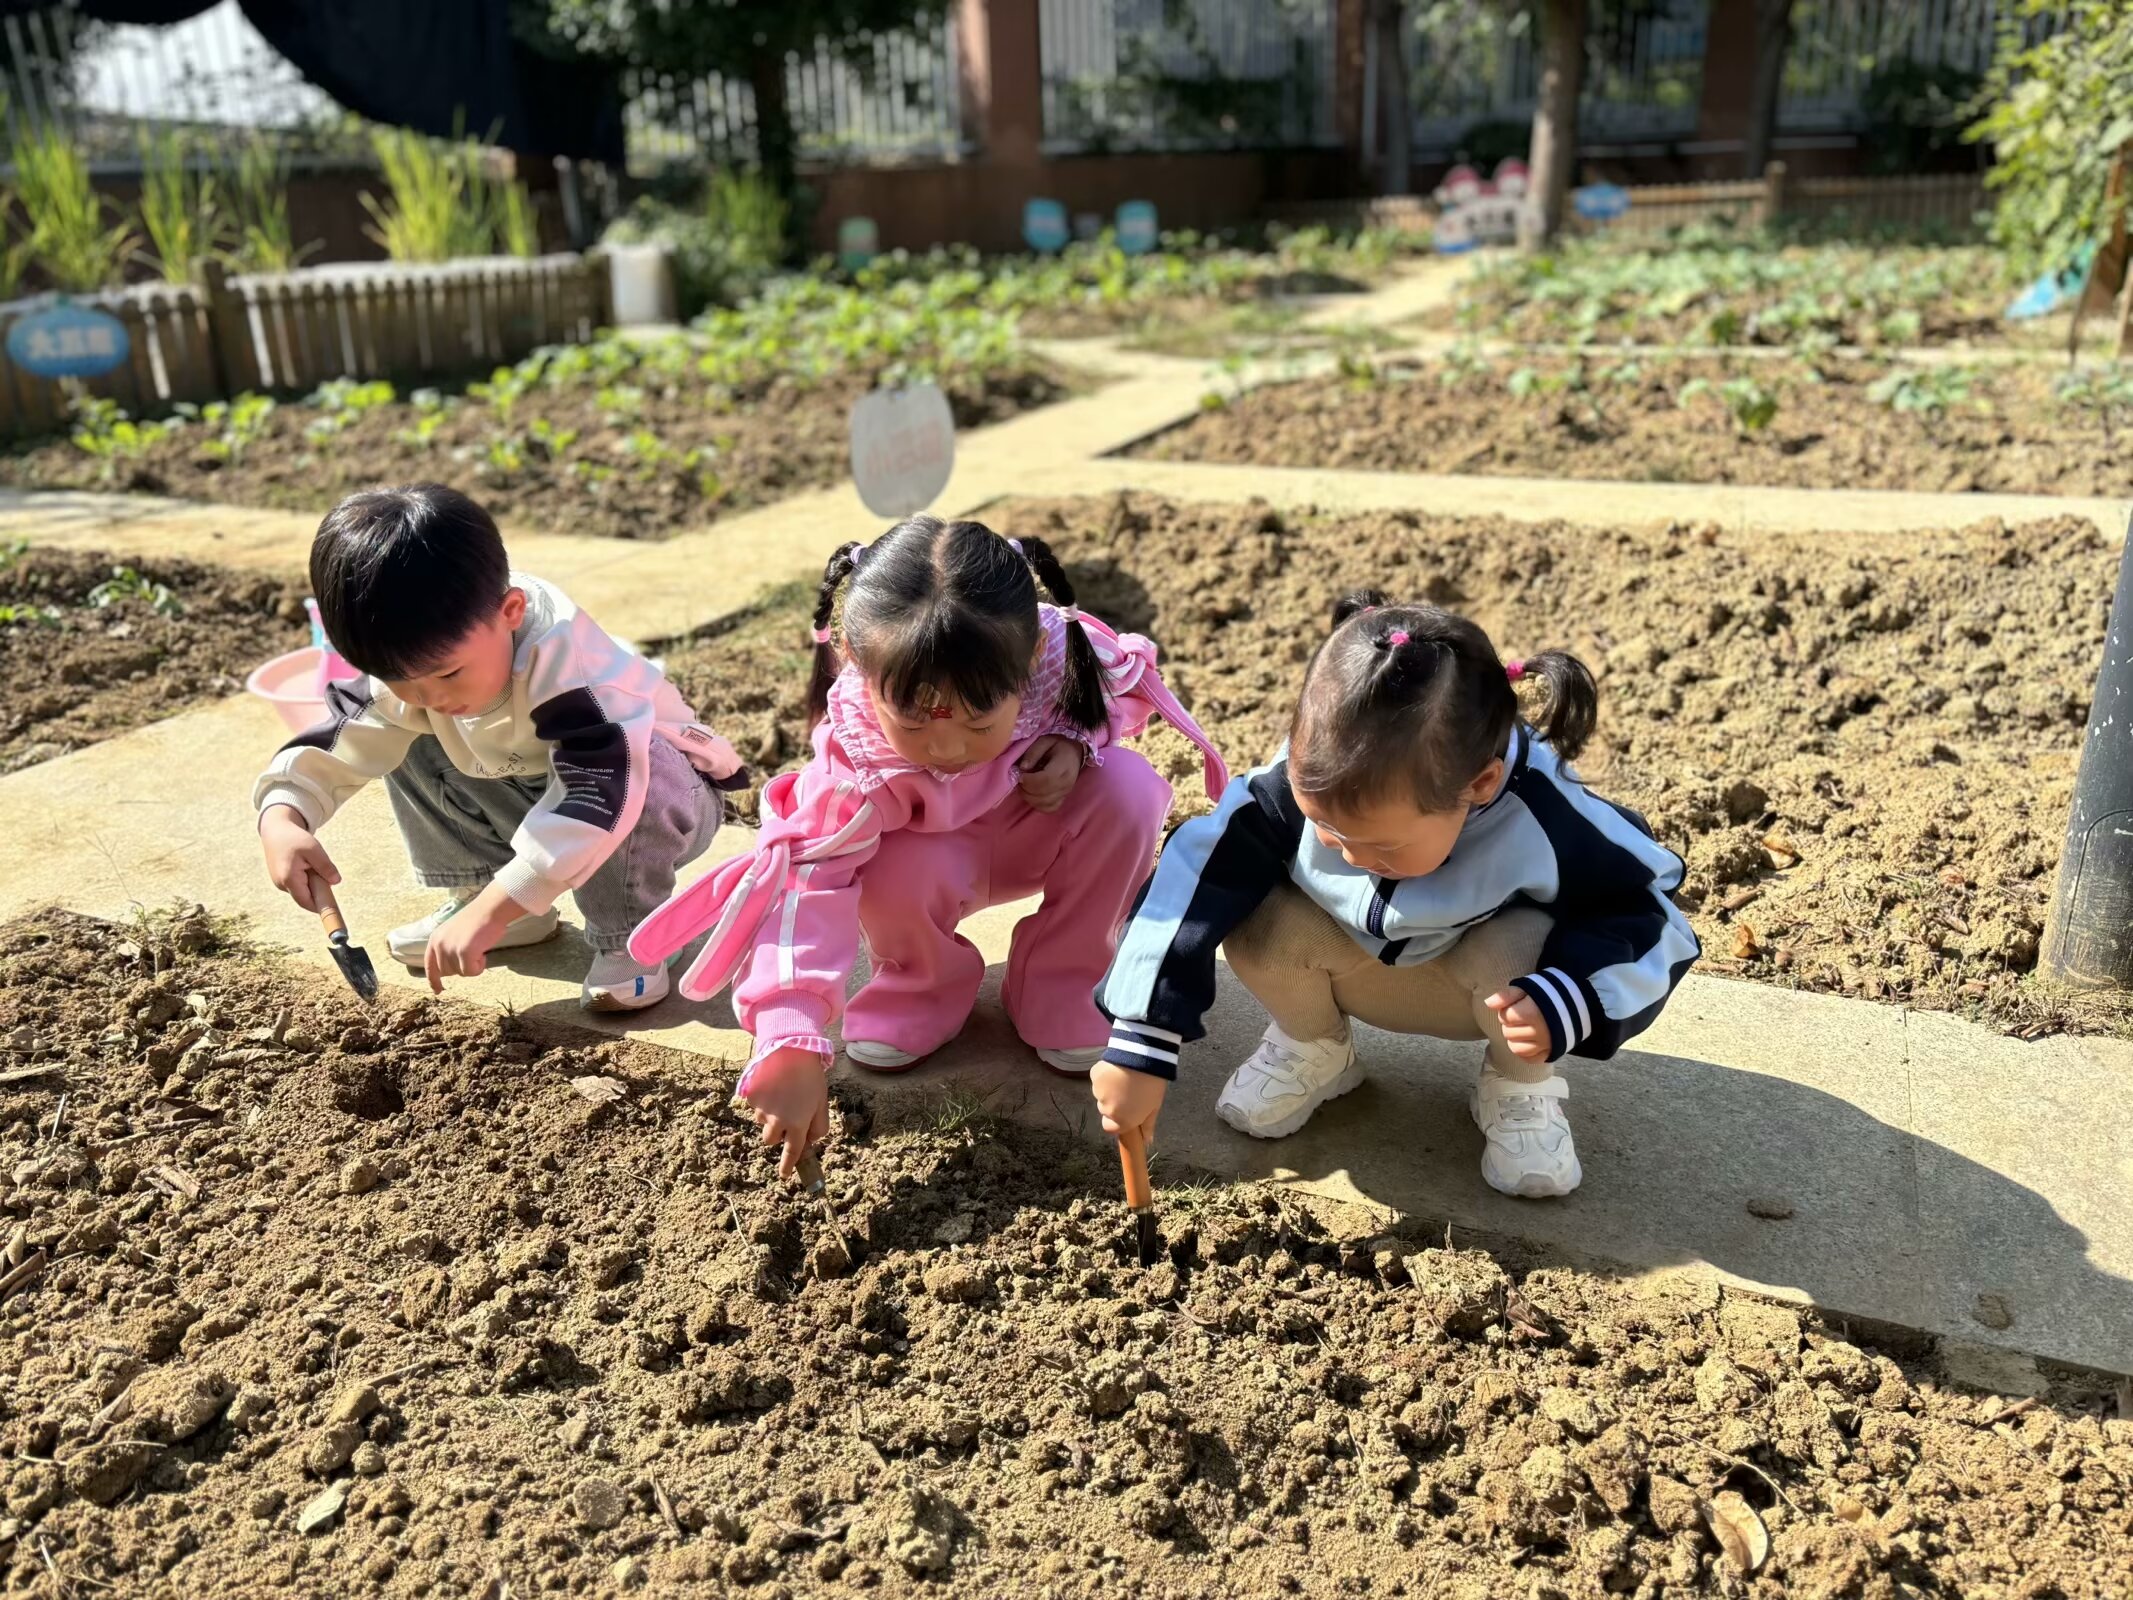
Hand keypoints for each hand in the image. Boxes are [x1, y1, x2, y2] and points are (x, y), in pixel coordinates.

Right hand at [260, 804, 337, 912]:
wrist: (276, 830)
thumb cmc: (294, 838)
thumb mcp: (314, 849)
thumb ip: (325, 866)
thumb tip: (336, 882)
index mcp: (289, 879)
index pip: (307, 902)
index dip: (321, 906)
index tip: (334, 909)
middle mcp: (281, 884)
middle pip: (306, 897)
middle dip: (318, 890)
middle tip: (322, 871)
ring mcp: (280, 883)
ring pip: (303, 891)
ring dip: (312, 882)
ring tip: (310, 863)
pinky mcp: (281, 879)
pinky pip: (299, 885)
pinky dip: (306, 878)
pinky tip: (305, 864)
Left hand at [423, 881, 526, 993]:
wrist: (490, 908)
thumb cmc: (478, 919)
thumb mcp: (454, 933)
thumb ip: (448, 948)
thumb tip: (449, 969)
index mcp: (435, 939)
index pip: (430, 965)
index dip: (433, 980)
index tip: (437, 990)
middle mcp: (439, 944)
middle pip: (448, 972)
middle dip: (462, 967)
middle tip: (474, 953)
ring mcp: (450, 949)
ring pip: (461, 973)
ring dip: (472, 965)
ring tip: (479, 948)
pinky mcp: (463, 953)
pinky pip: (471, 972)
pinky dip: (479, 967)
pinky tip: (483, 953)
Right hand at [740, 1046, 829, 1179]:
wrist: (790, 1049)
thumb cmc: (810, 1076)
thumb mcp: (822, 1102)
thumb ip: (819, 1126)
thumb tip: (810, 1140)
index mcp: (798, 1124)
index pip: (791, 1152)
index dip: (787, 1166)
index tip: (784, 1175)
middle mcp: (777, 1120)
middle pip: (770, 1140)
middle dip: (776, 1134)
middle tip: (785, 1115)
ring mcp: (761, 1109)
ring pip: (761, 1122)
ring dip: (769, 1116)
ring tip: (781, 1094)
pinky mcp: (750, 1097)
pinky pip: (754, 1106)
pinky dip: (761, 1101)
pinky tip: (771, 1085)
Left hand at [1015, 735, 1083, 814]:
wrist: (1074, 753)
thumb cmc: (1058, 746)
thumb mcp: (1045, 741)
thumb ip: (1033, 753)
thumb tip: (1022, 768)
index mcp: (1063, 767)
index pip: (1046, 780)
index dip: (1030, 780)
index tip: (1020, 774)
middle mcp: (1066, 784)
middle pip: (1043, 795)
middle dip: (1026, 789)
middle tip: (1020, 779)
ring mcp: (1065, 794)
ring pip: (1043, 804)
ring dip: (1028, 797)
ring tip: (1025, 785)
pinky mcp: (1062, 800)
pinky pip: (1047, 809)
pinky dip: (1036, 804)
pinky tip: (1033, 794)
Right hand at [1091, 1060, 1166, 1139]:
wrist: (1143, 1057)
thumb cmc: (1152, 1084)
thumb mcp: (1154, 1106)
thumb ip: (1147, 1125)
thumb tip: (1146, 1141)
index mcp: (1122, 1120)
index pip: (1110, 1128)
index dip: (1116, 1121)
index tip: (1125, 1111)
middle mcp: (1107, 1110)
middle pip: (1106, 1110)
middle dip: (1114, 1103)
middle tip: (1128, 1090)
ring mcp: (1098, 1092)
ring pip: (1101, 1094)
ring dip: (1109, 1089)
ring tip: (1124, 1077)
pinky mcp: (1094, 1076)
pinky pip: (1098, 1079)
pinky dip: (1105, 1076)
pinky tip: (1116, 1068)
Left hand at [1483, 986, 1550, 1062]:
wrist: (1575, 1002)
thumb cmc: (1547, 993)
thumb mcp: (1526, 988)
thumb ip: (1506, 995)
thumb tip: (1488, 1003)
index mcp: (1532, 1013)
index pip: (1505, 1017)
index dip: (1506, 1010)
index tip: (1516, 1006)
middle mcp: (1539, 1031)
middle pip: (1508, 1033)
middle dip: (1510, 1024)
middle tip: (1520, 1017)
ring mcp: (1546, 1044)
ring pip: (1516, 1048)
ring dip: (1515, 1039)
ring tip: (1522, 1029)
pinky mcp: (1551, 1052)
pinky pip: (1530, 1059)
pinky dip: (1526, 1052)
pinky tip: (1527, 1041)